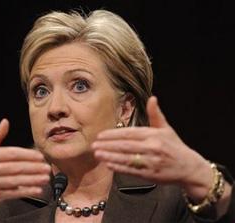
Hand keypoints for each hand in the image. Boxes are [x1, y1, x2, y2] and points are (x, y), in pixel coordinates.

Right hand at [0, 119, 50, 220]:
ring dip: (33, 180)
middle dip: (34, 168)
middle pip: (16, 168)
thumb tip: (5, 122)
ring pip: (16, 181)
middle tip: (47, 167)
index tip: (40, 156)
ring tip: (45, 178)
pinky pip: (13, 193)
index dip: (28, 155)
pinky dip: (26, 191)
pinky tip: (36, 189)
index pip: (12, 154)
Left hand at [92, 96, 212, 191]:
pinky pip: (132, 171)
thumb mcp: (167, 128)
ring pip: (126, 159)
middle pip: (125, 146)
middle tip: (93, 145)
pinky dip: (119, 168)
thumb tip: (152, 98)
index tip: (101, 135)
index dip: (114, 134)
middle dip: (108, 145)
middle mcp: (152, 148)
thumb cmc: (175, 147)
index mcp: (154, 135)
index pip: (130, 133)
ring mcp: (151, 162)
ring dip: (110, 157)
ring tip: (97, 154)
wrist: (190, 168)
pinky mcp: (150, 175)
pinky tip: (109, 165)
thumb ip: (156, 115)